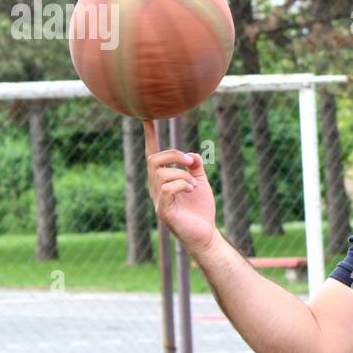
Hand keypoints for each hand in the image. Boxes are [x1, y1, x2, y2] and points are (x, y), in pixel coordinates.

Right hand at [142, 119, 216, 253]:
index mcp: (163, 180)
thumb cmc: (201, 210)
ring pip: (161, 173)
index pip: (152, 155)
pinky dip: (182, 184)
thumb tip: (191, 154)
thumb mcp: (200, 181)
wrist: (206, 234)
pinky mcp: (163, 211)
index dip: (150, 137)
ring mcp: (157, 200)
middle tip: (190, 162)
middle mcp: (156, 188)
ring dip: (182, 174)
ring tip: (193, 186)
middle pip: (153, 160)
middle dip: (173, 155)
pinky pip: (167, 188)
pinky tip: (191, 191)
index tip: (147, 118)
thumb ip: (194, 166)